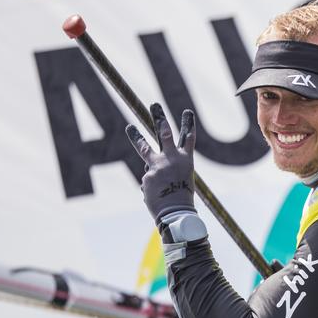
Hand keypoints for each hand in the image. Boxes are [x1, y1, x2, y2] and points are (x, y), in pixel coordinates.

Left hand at [126, 103, 196, 223]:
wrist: (175, 213)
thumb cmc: (181, 198)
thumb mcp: (182, 179)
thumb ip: (168, 169)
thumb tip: (149, 168)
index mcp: (186, 160)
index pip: (188, 139)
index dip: (188, 124)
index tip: (187, 111)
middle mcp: (171, 159)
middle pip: (164, 133)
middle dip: (159, 118)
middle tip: (155, 105)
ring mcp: (157, 166)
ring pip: (145, 149)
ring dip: (136, 136)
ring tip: (129, 127)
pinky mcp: (146, 176)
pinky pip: (146, 179)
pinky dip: (150, 187)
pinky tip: (156, 195)